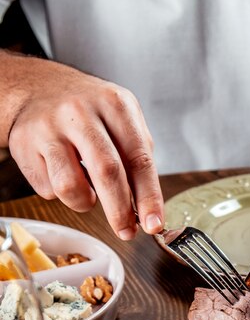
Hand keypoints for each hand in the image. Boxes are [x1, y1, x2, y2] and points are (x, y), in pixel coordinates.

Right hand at [5, 55, 163, 239]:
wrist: (38, 88)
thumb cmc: (91, 112)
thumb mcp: (123, 121)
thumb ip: (137, 160)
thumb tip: (147, 209)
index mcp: (115, 104)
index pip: (139, 158)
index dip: (149, 196)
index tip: (154, 223)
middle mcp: (81, 112)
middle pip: (107, 172)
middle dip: (120, 211)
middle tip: (127, 231)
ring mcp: (49, 127)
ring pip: (70, 187)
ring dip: (84, 202)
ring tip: (88, 192)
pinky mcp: (24, 145)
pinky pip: (48, 188)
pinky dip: (60, 193)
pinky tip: (63, 174)